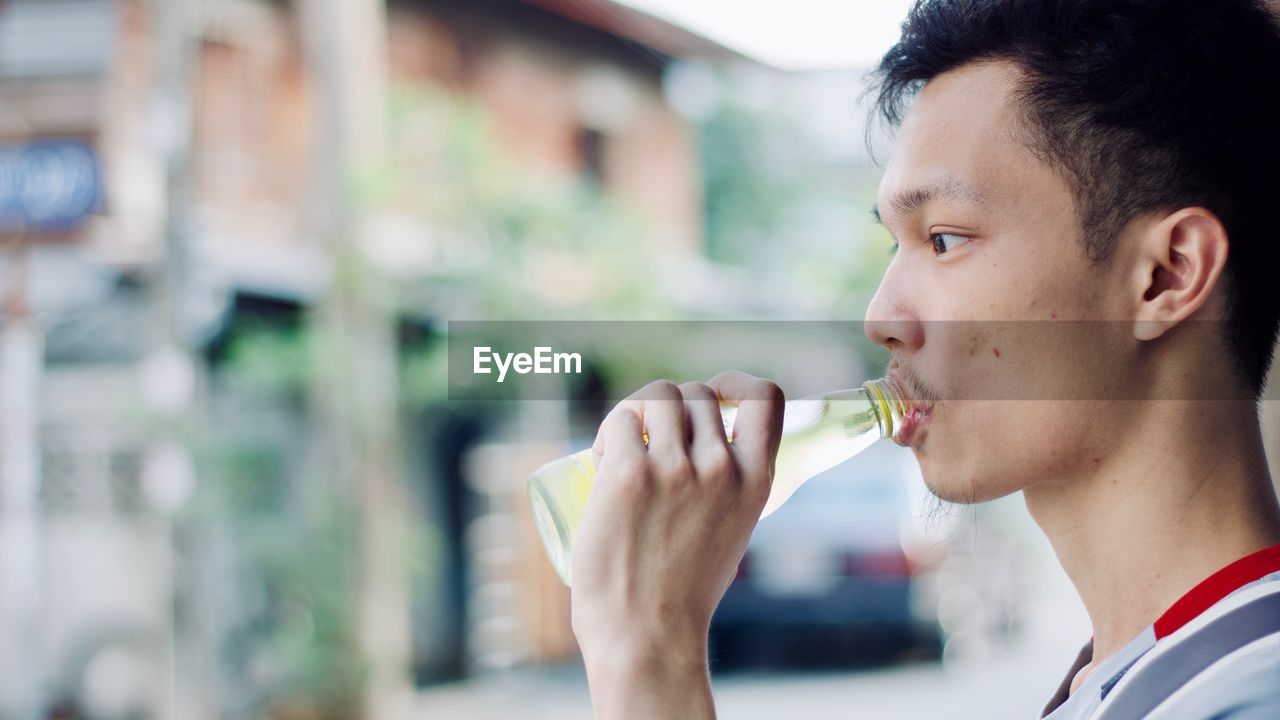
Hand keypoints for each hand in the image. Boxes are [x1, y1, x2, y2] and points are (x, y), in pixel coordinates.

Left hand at [570, 371, 784, 718]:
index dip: (738, 383)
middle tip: (647, 439)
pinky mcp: (629, 473)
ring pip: (658, 397)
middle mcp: (722, 468)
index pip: (766, 399)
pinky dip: (608, 431)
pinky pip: (619, 421)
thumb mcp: (730, 532)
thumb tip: (701, 447)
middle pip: (697, 393)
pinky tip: (600, 458)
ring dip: (636, 413)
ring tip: (620, 448)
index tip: (716, 394)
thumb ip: (726, 489)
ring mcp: (675, 469)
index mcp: (756, 483)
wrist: (646, 636)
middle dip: (671, 405)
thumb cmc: (681, 593)